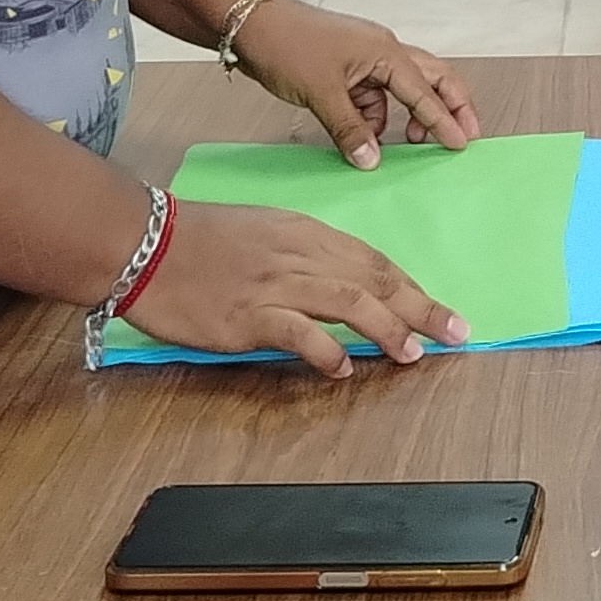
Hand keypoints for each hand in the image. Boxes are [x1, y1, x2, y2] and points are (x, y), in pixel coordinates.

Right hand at [122, 198, 462, 376]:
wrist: (144, 242)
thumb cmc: (198, 239)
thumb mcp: (264, 232)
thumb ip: (304, 257)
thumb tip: (342, 287)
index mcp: (305, 233)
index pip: (372, 259)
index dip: (410, 286)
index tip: (439, 308)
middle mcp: (299, 255)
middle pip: (374, 279)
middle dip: (420, 307)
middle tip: (456, 331)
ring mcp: (274, 284)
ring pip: (348, 301)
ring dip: (387, 328)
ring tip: (413, 353)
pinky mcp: (247, 315)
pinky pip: (298, 332)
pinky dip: (326, 350)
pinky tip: (343, 368)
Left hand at [233, 0, 478, 163]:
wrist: (251, 23)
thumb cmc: (287, 46)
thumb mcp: (322, 94)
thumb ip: (350, 130)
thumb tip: (371, 161)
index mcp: (385, 52)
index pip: (425, 92)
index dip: (444, 120)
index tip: (461, 144)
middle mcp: (383, 51)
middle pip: (431, 78)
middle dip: (450, 106)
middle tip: (464, 134)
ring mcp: (364, 59)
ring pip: (401, 90)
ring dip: (405, 116)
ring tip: (407, 143)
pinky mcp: (346, 68)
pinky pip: (373, 95)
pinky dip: (373, 116)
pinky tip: (364, 134)